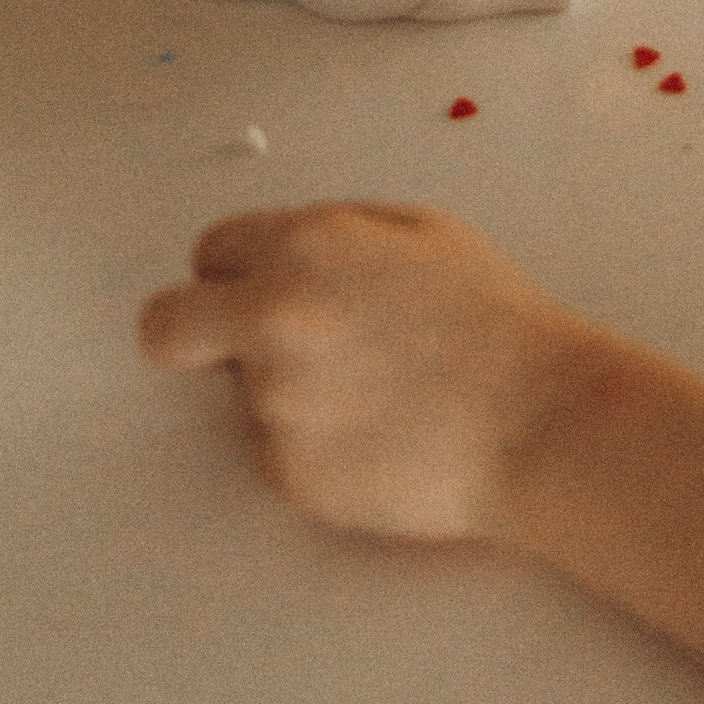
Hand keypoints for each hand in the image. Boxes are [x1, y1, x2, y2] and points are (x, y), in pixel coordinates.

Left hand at [142, 201, 703, 703]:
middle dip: (189, 334)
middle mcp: (274, 321)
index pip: (209, 252)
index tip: (265, 289)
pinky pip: (277, 451)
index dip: (239, 271)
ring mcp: (276, 404)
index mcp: (303, 248)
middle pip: (165, 328)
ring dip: (284, 390)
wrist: (538, 418)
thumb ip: (328, 233)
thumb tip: (269, 256)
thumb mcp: (418, 230)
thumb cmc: (492, 321)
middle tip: (234, 349)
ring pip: (239, 393)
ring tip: (371, 392)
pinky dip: (314, 445)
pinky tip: (379, 433)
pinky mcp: (289, 474)